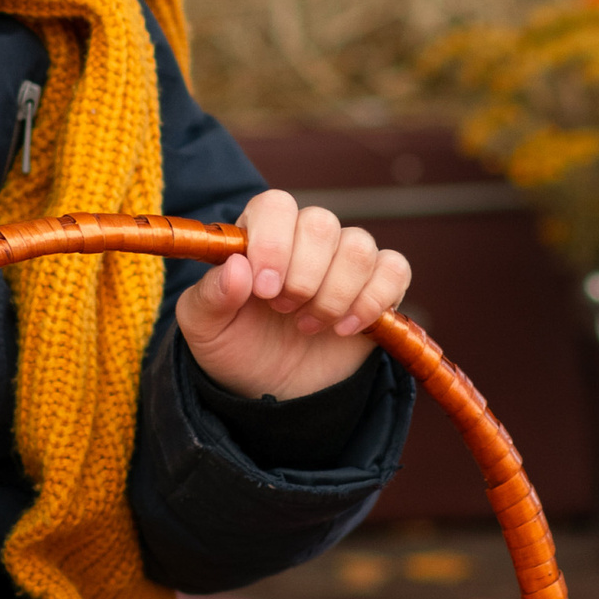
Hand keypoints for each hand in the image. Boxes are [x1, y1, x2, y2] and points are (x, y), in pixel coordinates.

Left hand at [176, 192, 411, 402]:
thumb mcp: (204, 329)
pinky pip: (394, 269)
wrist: (273, 392)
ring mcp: (343, 260)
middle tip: (283, 310)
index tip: (264, 289)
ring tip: (308, 326)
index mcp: (259, 235)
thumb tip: (236, 267)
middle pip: (321, 223)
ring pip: (359, 246)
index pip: (275, 206)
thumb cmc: (236, 348)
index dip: (273, 243)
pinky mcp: (378, 286)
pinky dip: (372, 301)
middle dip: (303, 276)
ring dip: (334, 294)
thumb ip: (209, 296)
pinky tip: (344, 329)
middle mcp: (304, 239)